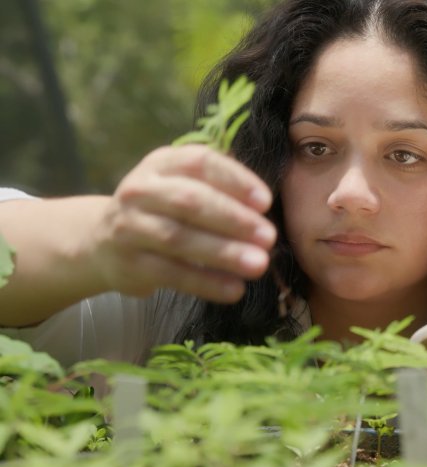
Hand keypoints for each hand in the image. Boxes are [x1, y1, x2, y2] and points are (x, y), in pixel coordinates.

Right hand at [88, 145, 275, 302]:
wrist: (103, 243)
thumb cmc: (163, 210)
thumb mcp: (183, 184)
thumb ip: (218, 187)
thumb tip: (264, 205)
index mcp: (162, 163)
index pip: (199, 162)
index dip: (235, 180)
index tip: (266, 202)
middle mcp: (141, 190)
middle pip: (190, 201)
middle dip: (234, 220)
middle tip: (269, 237)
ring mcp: (129, 226)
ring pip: (179, 238)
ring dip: (224, 253)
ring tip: (259, 265)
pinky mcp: (128, 263)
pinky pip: (171, 274)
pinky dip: (206, 283)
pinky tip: (234, 289)